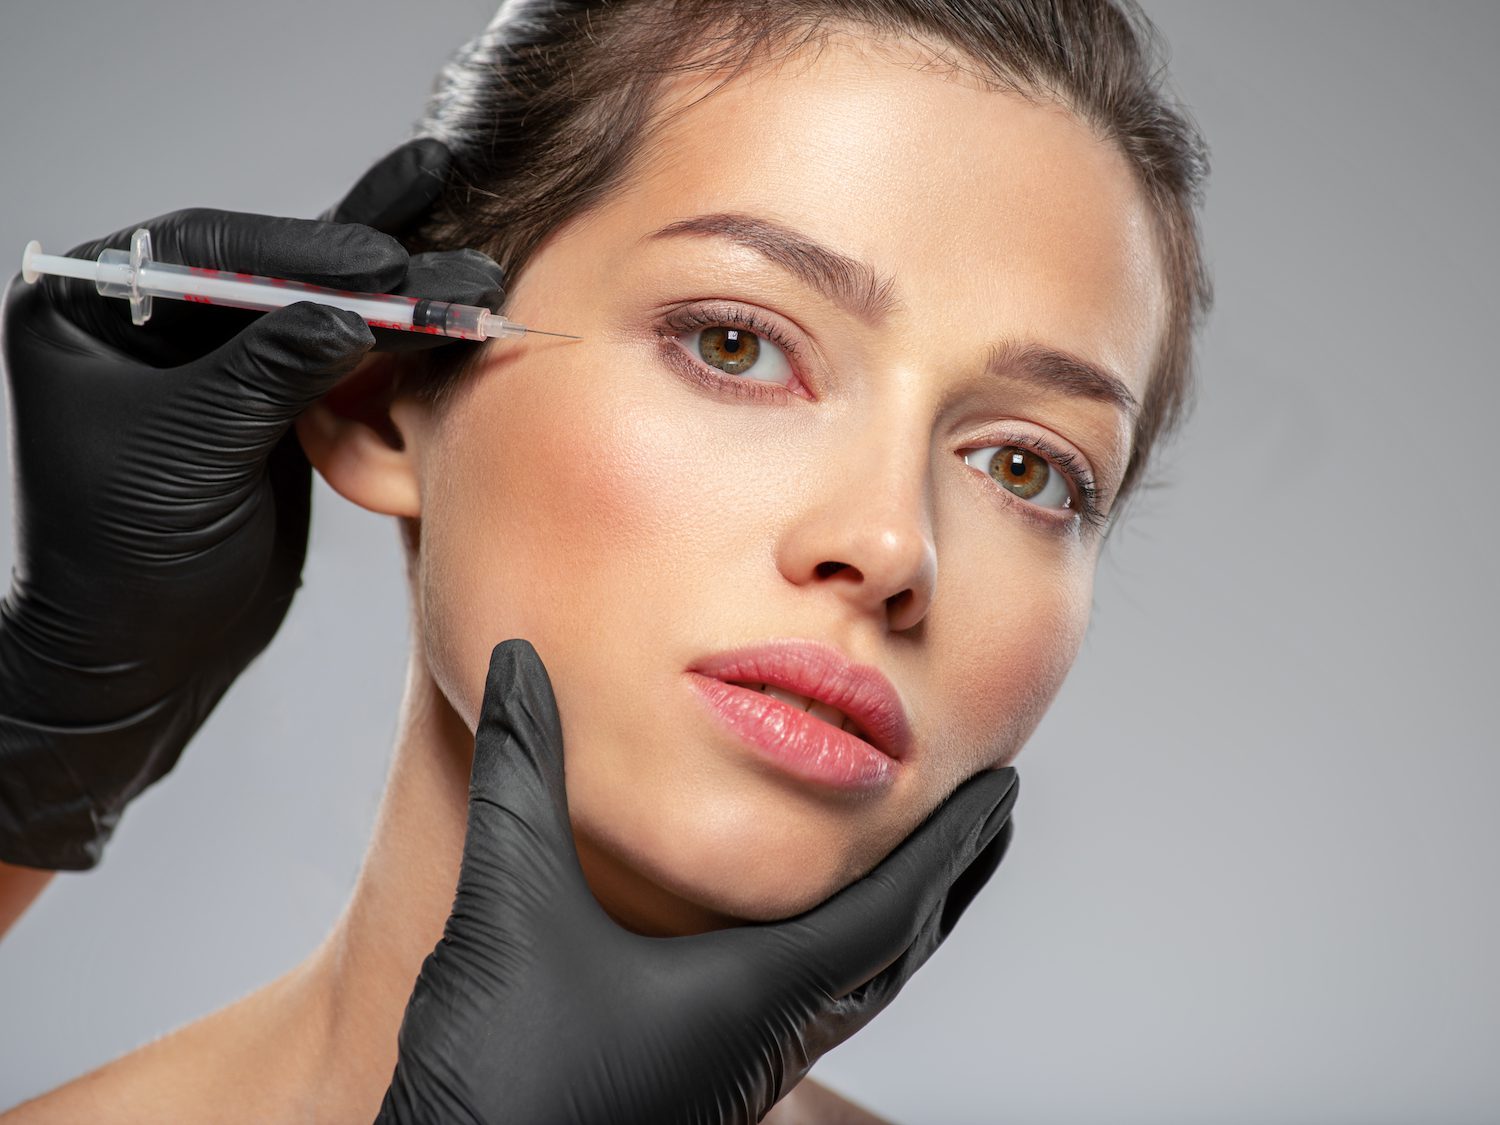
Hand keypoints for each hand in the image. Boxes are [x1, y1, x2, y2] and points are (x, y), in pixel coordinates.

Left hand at [0, 139, 499, 869]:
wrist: (145, 655)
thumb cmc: (126, 561)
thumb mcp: (192, 450)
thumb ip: (268, 370)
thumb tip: (355, 313)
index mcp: (90, 309)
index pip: (208, 252)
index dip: (301, 253)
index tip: (381, 265)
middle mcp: (154, 317)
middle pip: (275, 266)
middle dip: (366, 268)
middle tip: (446, 265)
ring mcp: (219, 357)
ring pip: (318, 301)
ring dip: (399, 290)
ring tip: (475, 270)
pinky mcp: (273, 398)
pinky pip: (339, 350)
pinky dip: (396, 334)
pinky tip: (447, 297)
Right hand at [378, 639, 1018, 1124]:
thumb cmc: (498, 1068)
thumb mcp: (510, 899)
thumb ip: (523, 770)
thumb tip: (521, 659)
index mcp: (760, 990)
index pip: (895, 904)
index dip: (952, 840)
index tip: (1007, 789)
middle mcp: (771, 1037)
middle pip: (899, 950)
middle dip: (950, 876)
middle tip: (992, 818)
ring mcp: (744, 1072)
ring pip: (861, 991)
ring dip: (905, 922)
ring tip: (923, 873)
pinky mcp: (710, 1089)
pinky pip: (817, 1015)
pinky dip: (848, 961)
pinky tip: (810, 948)